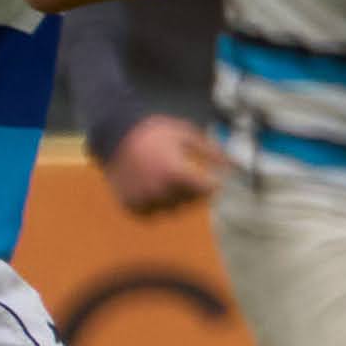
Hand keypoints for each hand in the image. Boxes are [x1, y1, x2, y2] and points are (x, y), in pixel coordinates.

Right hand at [100, 114, 219, 215]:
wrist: (114, 133)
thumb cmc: (154, 131)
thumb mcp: (186, 133)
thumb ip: (210, 150)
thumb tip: (232, 165)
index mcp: (176, 172)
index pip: (208, 190)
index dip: (212, 183)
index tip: (211, 177)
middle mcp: (159, 190)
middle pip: (191, 201)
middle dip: (195, 190)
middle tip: (188, 176)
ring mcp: (143, 199)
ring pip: (172, 209)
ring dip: (176, 199)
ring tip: (169, 180)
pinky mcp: (129, 205)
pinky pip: (151, 213)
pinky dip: (156, 205)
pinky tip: (156, 189)